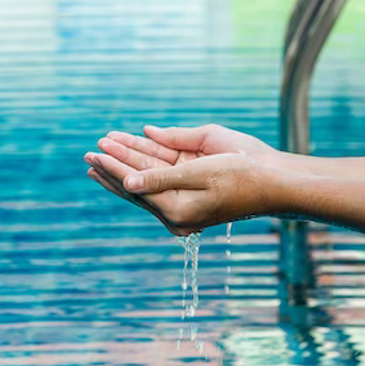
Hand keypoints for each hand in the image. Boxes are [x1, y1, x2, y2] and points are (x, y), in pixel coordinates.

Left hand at [84, 124, 277, 228]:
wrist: (276, 183)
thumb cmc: (244, 174)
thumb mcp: (201, 171)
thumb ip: (161, 177)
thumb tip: (129, 182)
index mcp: (177, 210)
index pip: (135, 184)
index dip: (114, 166)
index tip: (94, 151)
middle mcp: (176, 214)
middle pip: (135, 186)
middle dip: (112, 168)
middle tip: (87, 155)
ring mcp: (183, 208)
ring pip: (144, 184)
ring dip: (122, 170)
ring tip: (97, 161)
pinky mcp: (190, 199)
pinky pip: (158, 184)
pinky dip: (140, 172)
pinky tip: (126, 167)